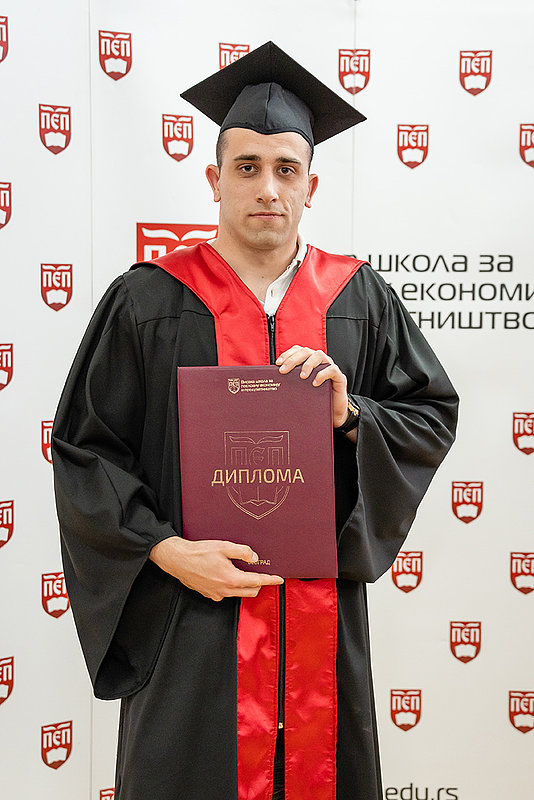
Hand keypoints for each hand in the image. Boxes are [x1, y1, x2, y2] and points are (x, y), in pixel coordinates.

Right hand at [149, 536, 283, 601]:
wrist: (178, 560)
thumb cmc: (198, 552)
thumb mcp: (224, 546)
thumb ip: (242, 551)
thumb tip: (254, 557)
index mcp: (231, 579)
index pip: (257, 581)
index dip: (270, 580)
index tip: (279, 580)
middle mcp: (225, 590)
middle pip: (251, 591)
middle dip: (259, 583)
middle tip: (261, 573)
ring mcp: (217, 594)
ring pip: (239, 593)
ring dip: (245, 585)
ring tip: (242, 571)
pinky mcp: (209, 594)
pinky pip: (226, 593)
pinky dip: (231, 586)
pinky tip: (226, 575)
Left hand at [276, 345, 349, 427]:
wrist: (333, 413)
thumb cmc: (315, 399)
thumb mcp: (301, 389)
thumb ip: (292, 382)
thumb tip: (273, 381)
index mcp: (310, 361)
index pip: (298, 350)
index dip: (287, 354)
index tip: (278, 364)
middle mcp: (320, 361)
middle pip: (306, 351)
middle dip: (293, 359)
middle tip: (284, 371)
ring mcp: (330, 367)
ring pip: (320, 355)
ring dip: (308, 364)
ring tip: (301, 377)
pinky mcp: (339, 377)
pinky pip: (332, 369)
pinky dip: (322, 374)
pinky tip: (315, 383)